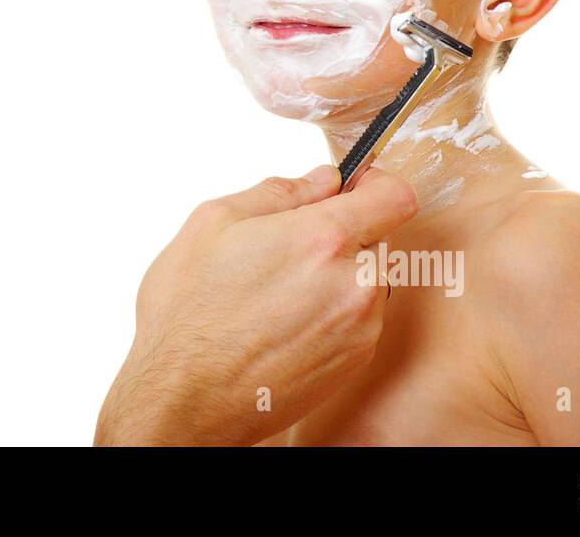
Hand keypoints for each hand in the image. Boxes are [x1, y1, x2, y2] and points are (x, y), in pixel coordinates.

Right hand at [94, 165, 416, 445]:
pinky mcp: (354, 363)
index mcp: (322, 238)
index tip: (352, 189)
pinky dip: (334, 312)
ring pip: (369, 279)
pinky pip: (361, 319)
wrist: (185, 398)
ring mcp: (359, 328)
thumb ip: (278, 192)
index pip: (395, 195)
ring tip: (281, 292)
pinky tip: (286, 323)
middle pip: (381, 237)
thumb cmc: (188, 313)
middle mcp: (354, 284)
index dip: (376, 184)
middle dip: (346, 233)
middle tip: (292, 248)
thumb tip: (322, 180)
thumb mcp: (213, 224)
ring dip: (340, 275)